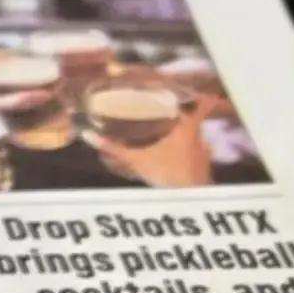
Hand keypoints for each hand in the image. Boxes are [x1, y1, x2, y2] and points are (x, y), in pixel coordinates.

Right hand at [83, 109, 214, 187]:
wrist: (189, 198)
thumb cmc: (167, 172)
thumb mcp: (137, 160)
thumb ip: (114, 149)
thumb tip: (89, 136)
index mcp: (188, 128)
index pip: (202, 105)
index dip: (199, 97)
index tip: (191, 94)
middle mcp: (200, 138)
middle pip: (196, 122)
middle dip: (183, 120)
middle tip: (166, 117)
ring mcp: (204, 154)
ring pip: (196, 140)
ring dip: (185, 139)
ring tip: (167, 140)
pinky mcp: (203, 170)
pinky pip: (196, 157)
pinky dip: (186, 156)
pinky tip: (172, 164)